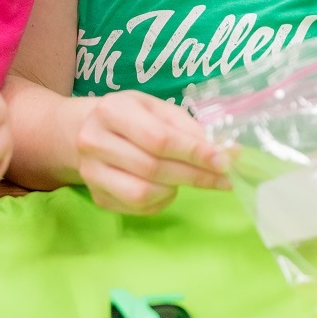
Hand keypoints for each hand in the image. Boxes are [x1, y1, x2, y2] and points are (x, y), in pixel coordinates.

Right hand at [73, 90, 230, 214]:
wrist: (87, 131)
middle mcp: (94, 141)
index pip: (159, 138)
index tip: (224, 161)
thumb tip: (229, 153)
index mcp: (112, 110)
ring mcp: (91, 172)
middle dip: (194, 175)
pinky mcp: (96, 196)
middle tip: (222, 179)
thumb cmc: (132, 117)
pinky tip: (167, 188)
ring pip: (143, 193)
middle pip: (152, 168)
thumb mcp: (158, 109)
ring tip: (187, 178)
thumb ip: (190, 129)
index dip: (194, 152)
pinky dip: (161, 201)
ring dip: (175, 189)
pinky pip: (137, 208)